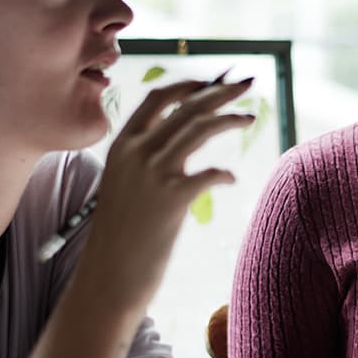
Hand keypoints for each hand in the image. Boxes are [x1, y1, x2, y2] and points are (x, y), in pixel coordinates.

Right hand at [81, 77, 253, 317]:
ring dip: (229, 118)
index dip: (188, 86)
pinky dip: (224, 173)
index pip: (158, 98)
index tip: (212, 82)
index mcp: (122, 145)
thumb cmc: (119, 234)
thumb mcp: (122, 185)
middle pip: (186, 106)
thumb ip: (145, 159)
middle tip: (246, 82)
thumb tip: (182, 141)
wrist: (108, 275)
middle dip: (220, 91)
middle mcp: (137, 152)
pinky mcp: (172, 198)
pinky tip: (230, 179)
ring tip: (249, 117)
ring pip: (200, 128)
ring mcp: (154, 173)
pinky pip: (210, 173)